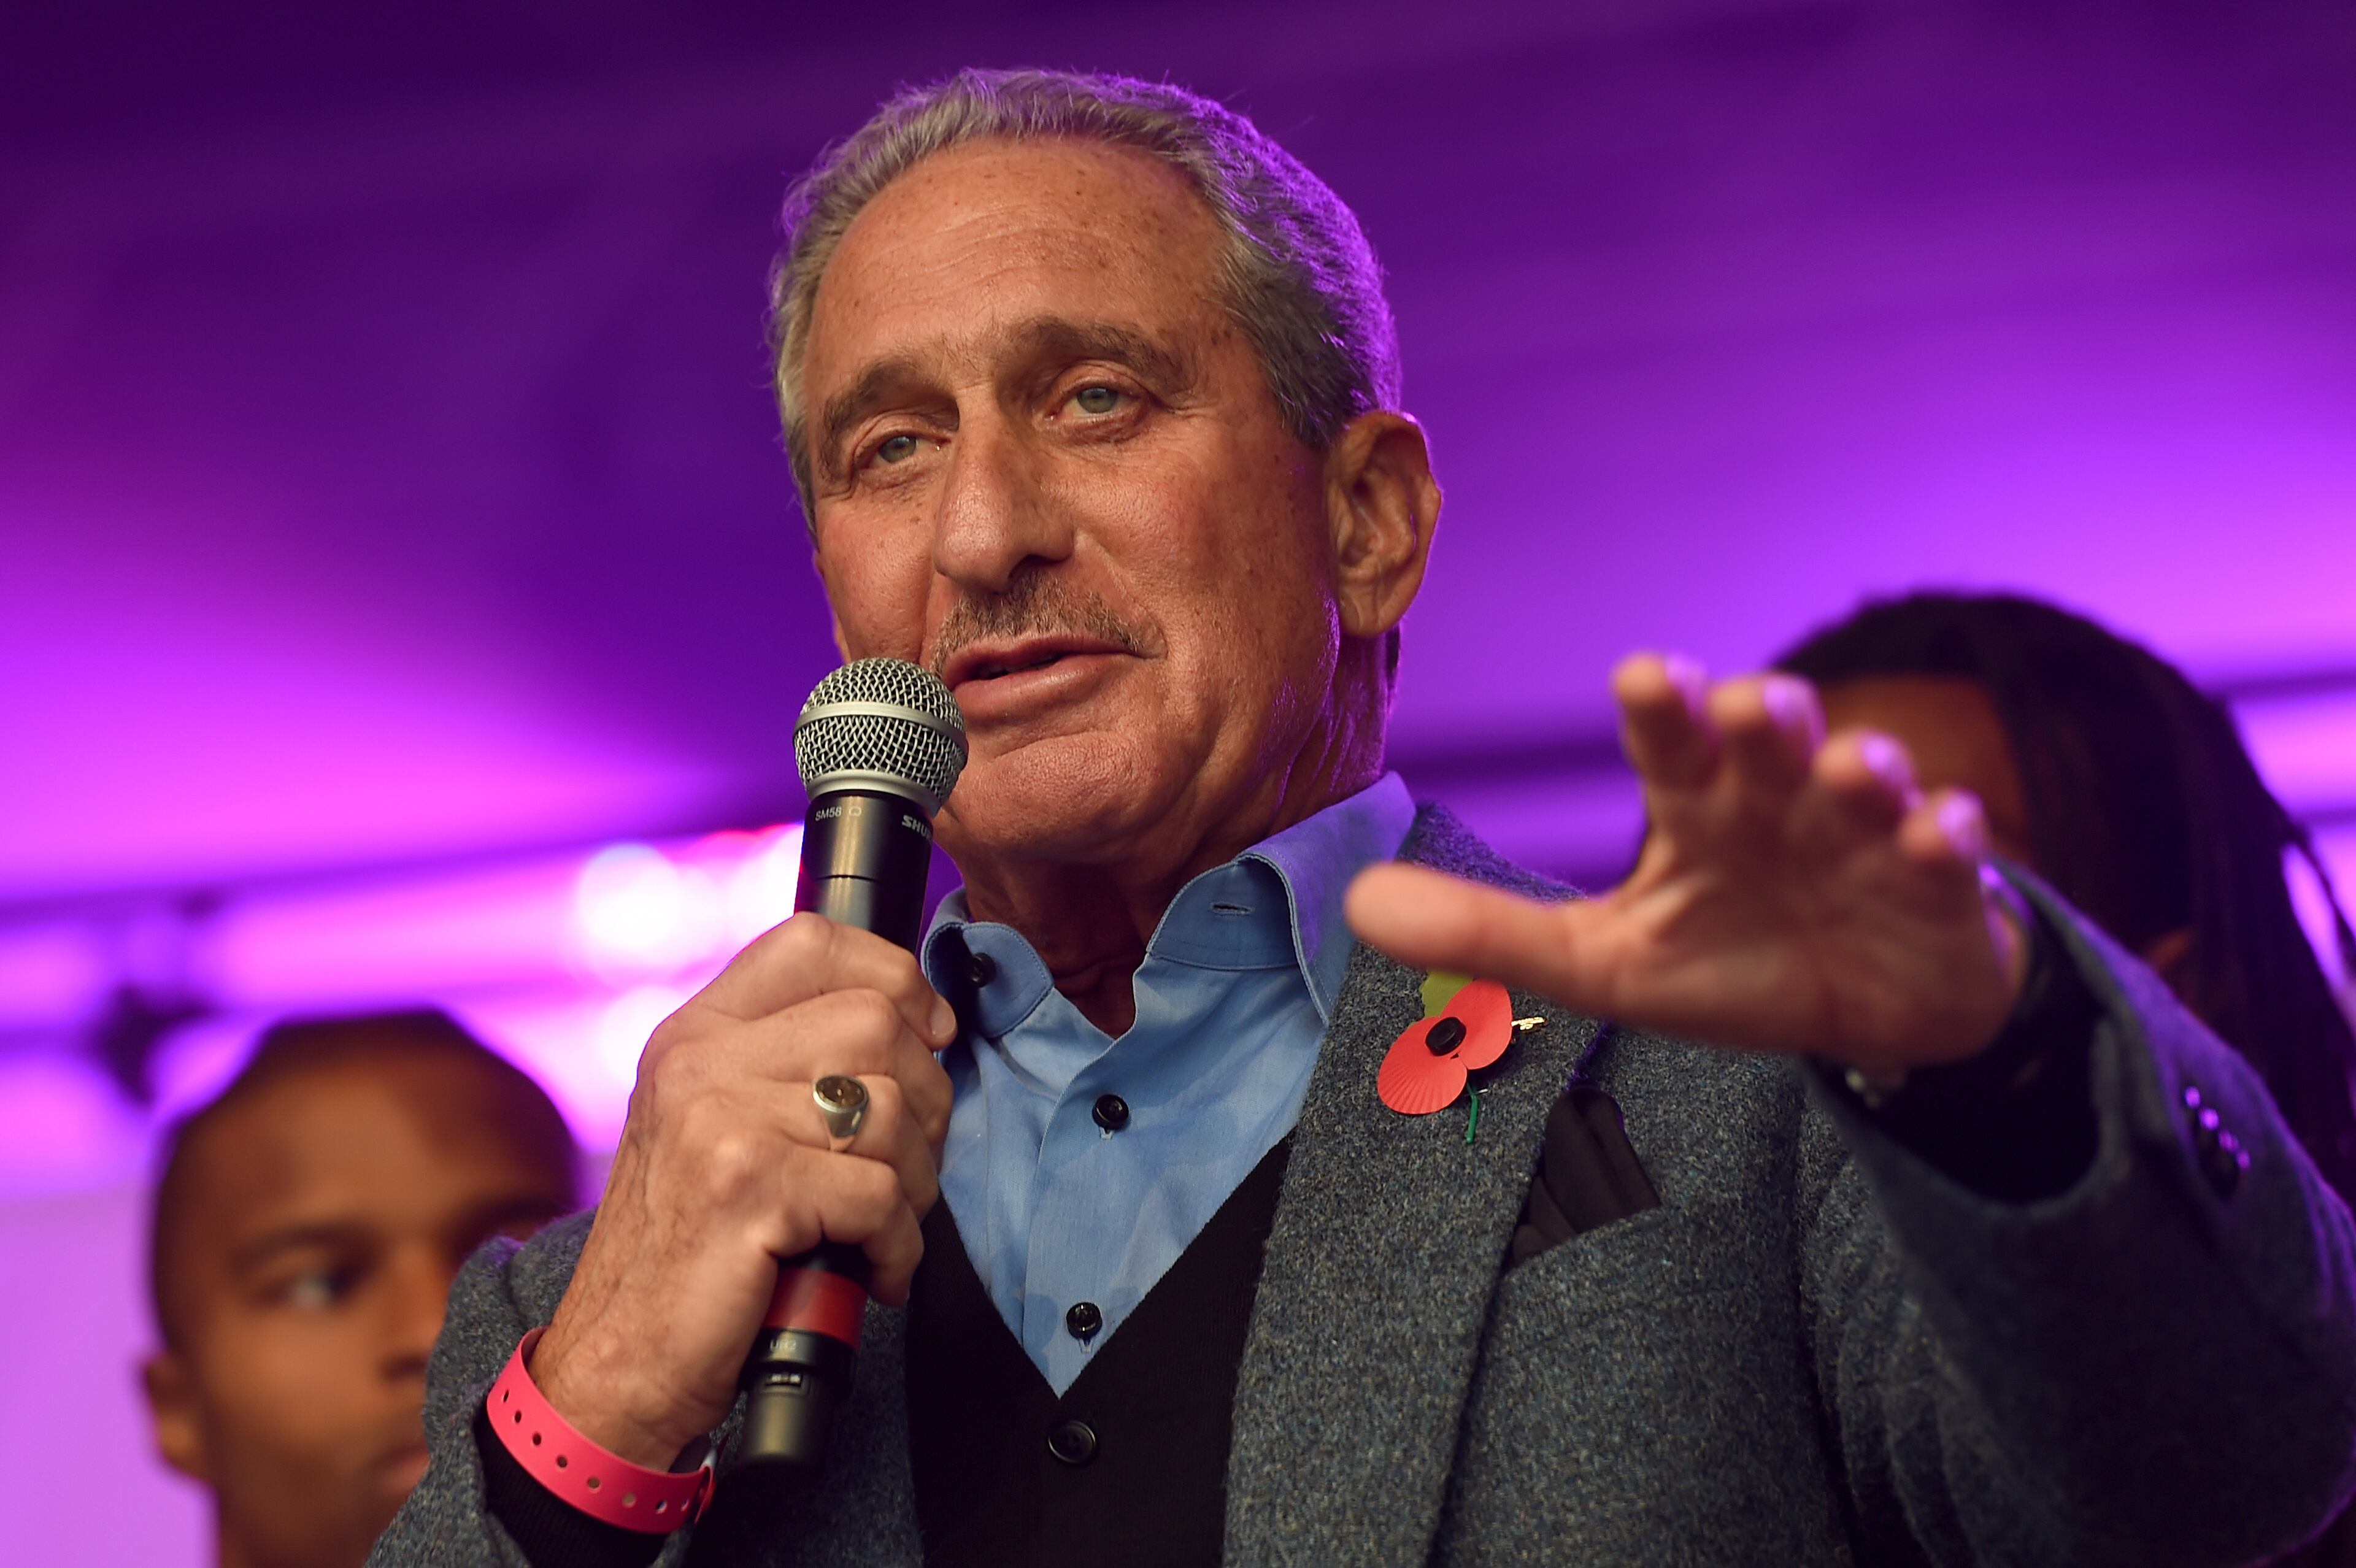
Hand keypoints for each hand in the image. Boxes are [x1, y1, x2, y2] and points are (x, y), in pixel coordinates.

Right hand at [531, 914, 956, 1467]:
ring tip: (882, 1226)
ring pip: (892, 1109)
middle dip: (927, 1100)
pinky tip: (872, 1271)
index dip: (894, 976)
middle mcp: (698, 1061)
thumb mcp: (719, 1127)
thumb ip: (787, 1063)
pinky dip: (896, 1246)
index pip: (813, 940)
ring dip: (915, 1182)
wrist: (617, 1361)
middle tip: (906, 1166)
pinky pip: (879, 1196)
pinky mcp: (745, 1190)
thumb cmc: (692, 1249)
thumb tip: (919, 1019)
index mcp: (695, 1033)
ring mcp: (717, 1120)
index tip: (927, 1035)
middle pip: (876, 1023)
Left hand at [1347, 655, 2028, 1075]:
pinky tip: (1939, 836)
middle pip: (1769, 735)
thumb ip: (1488, 932)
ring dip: (1861, 765)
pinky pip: (1949, 850)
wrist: (1870, 1014)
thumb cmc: (1734, 961)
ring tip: (1855, 768)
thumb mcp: (1605, 964)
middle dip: (1762, 714)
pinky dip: (1946, 839)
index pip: (1669, 738)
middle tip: (1750, 706)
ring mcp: (1866, 832)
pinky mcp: (1940, 885)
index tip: (1645, 677)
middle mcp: (1779, 797)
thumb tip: (1357, 906)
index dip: (1661, 704)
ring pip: (1866, 774)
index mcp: (1697, 804)